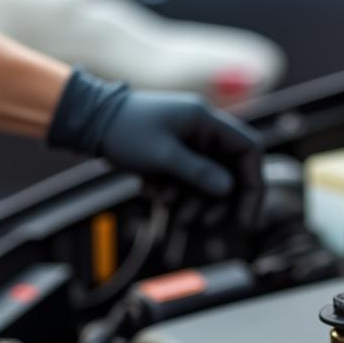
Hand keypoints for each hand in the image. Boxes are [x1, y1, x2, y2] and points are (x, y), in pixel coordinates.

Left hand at [49, 70, 263, 226]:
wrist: (89, 121)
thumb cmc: (125, 130)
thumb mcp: (163, 155)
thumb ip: (199, 173)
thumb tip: (229, 189)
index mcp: (207, 121)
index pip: (250, 150)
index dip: (254, 182)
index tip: (246, 214)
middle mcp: (203, 132)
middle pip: (230, 171)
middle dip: (218, 200)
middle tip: (204, 221)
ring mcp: (188, 144)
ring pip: (207, 181)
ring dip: (194, 200)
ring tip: (170, 207)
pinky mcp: (173, 156)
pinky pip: (186, 182)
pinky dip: (176, 194)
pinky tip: (154, 192)